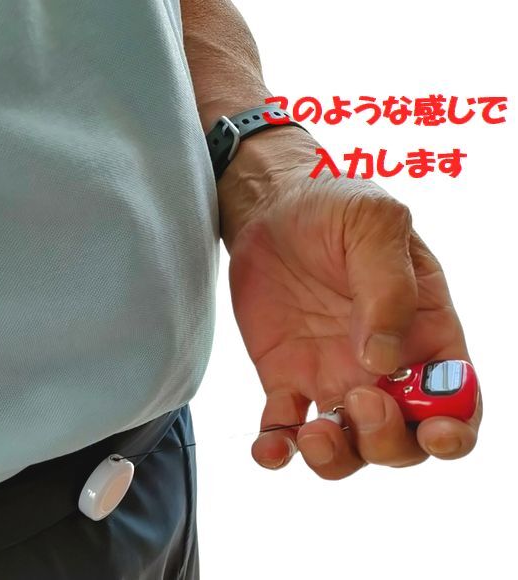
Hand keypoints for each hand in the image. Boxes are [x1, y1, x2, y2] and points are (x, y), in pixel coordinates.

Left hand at [224, 141, 482, 479]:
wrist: (272, 209)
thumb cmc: (333, 209)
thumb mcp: (375, 225)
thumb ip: (389, 289)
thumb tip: (385, 360)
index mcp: (424, 330)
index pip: (457, 399)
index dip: (454, 430)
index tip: (435, 431)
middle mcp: (383, 365)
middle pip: (402, 439)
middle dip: (387, 441)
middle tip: (360, 401)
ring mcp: (332, 376)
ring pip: (347, 446)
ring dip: (335, 457)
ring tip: (312, 432)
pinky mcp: (286, 379)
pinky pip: (284, 429)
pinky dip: (278, 450)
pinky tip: (271, 449)